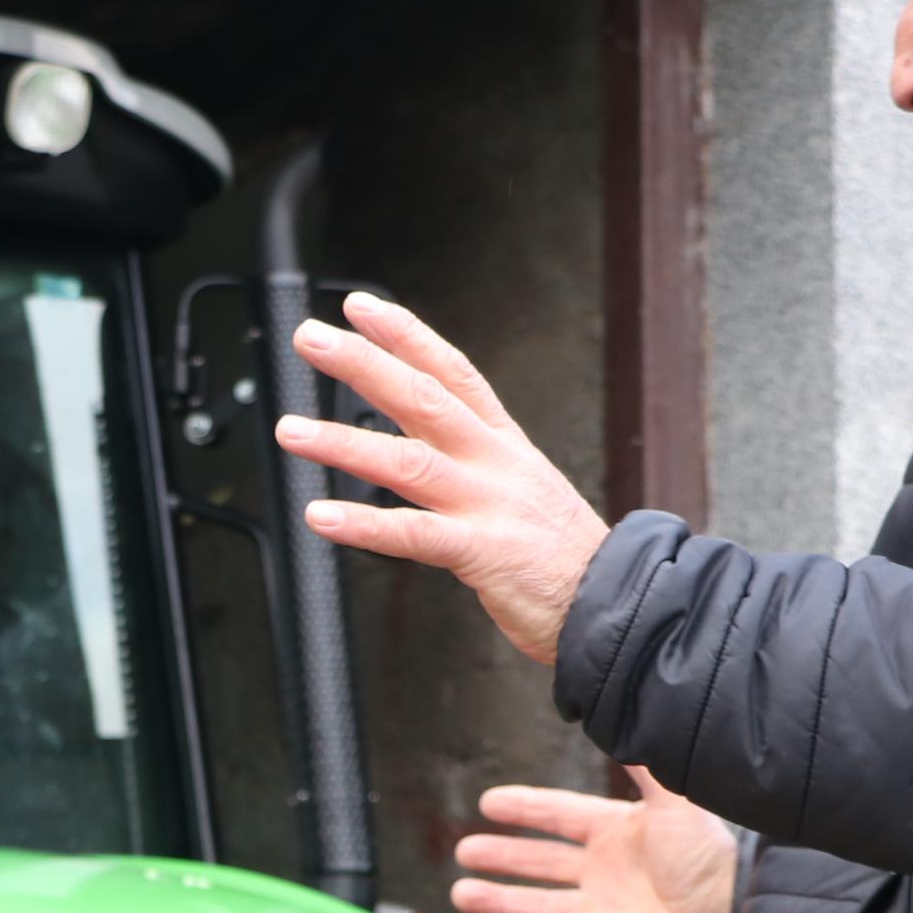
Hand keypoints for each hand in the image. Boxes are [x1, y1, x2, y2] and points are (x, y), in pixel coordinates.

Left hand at [273, 292, 610, 664]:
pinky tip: (322, 516)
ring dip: (343, 442)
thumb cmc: (562, 555)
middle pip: (423, 398)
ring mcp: (489, 504)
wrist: (619, 604)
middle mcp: (495, 462)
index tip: (359, 308)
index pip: (452, 372)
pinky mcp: (484, 553)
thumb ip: (475, 461)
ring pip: (409, 462)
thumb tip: (425, 440)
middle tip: (310, 339)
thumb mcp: (523, 487)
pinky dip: (364, 525)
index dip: (406, 335)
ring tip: (292, 430)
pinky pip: (413, 535)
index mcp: (504, 444)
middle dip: (363, 364)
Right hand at [450, 770, 736, 912]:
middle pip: (540, 862)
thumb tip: (626, 715)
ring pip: (537, 906)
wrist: (732, 910)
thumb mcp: (674, 799)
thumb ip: (645, 765)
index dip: (524, 809)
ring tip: (461, 893)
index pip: (559, 817)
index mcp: (619, 832)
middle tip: (464, 850)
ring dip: (499, 901)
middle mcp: (606, 871)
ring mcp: (603, 911)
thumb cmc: (710, 854)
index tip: (489, 803)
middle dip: (502, 856)